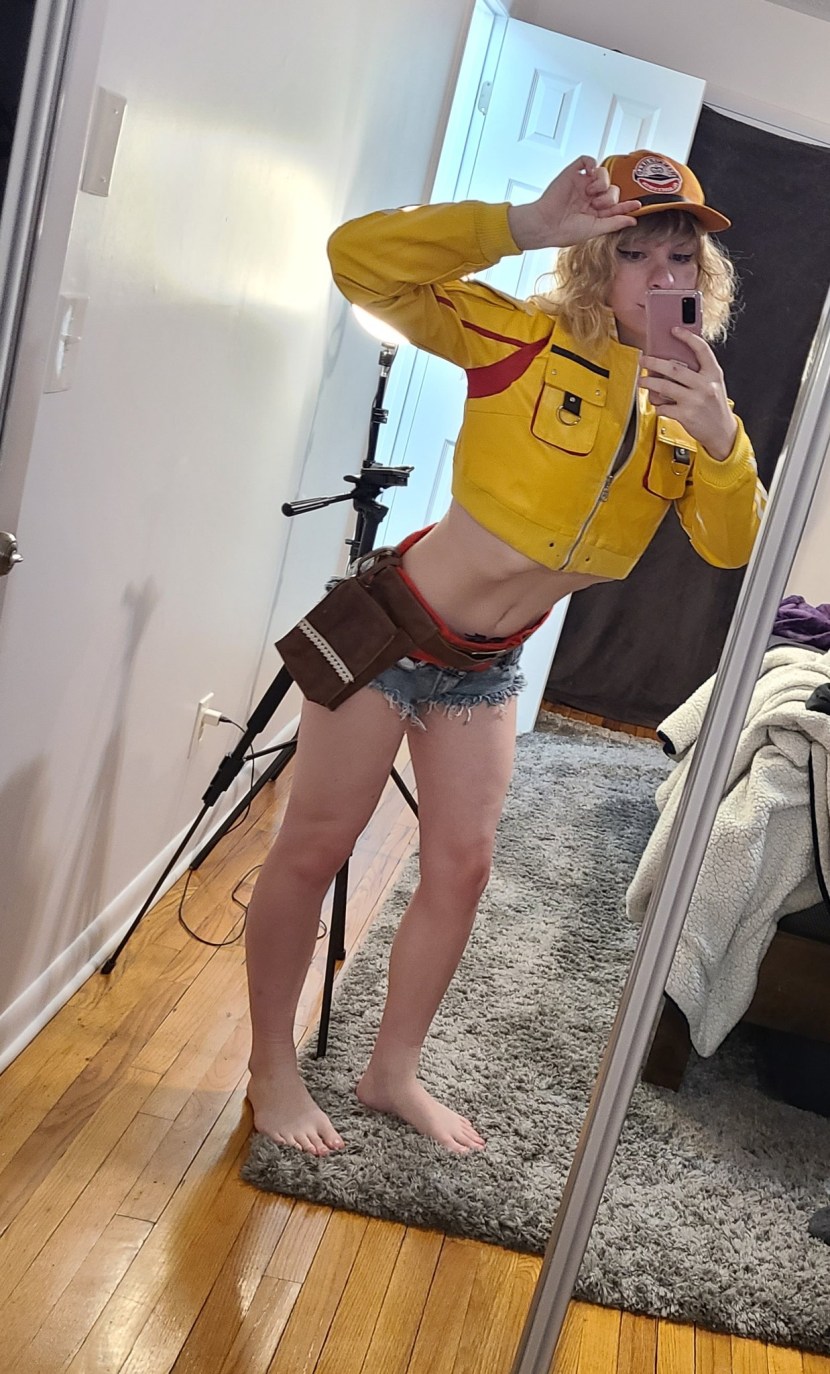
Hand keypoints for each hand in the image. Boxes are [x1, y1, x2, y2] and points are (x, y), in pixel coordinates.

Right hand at [507, 155, 640, 250]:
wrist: (546, 224)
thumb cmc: (565, 231)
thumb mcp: (595, 229)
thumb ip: (615, 223)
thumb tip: (633, 220)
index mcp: (594, 211)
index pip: (616, 205)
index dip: (627, 205)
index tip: (637, 205)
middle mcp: (589, 197)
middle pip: (613, 189)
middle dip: (609, 198)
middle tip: (596, 205)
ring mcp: (581, 184)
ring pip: (604, 174)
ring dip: (602, 183)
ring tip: (590, 193)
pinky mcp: (572, 174)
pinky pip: (587, 160)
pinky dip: (592, 164)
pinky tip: (590, 174)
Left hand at [640, 331, 737, 460]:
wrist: (721, 432)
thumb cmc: (714, 407)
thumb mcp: (714, 385)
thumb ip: (699, 373)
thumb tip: (673, 361)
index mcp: (713, 374)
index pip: (701, 349)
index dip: (687, 337)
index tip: (674, 330)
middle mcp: (705, 385)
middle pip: (675, 368)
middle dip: (654, 363)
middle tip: (644, 360)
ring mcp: (695, 400)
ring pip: (665, 387)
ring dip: (649, 383)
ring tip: (642, 381)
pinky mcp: (686, 415)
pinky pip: (664, 407)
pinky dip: (658, 406)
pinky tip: (658, 404)